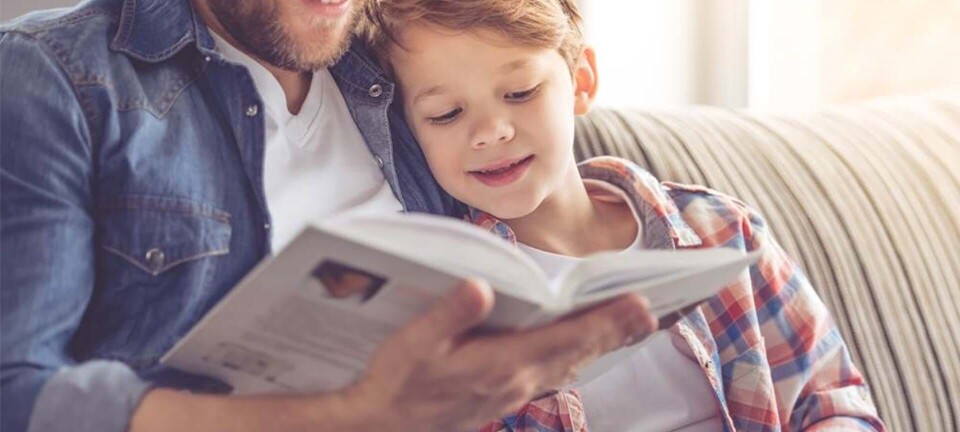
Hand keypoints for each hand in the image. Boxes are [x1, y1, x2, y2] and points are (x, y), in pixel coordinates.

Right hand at [346, 279, 657, 430]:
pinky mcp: (506, 394)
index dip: (606, 321)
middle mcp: (517, 380)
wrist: (385, 427)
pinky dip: (577, 356)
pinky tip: (584, 348)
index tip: (640, 305)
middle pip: (579, 352)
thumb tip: (480, 286)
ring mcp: (514, 392)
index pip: (566, 337)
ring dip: (603, 344)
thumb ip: (449, 314)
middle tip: (655, 310)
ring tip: (633, 324)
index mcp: (501, 363)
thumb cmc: (398, 382)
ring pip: (571, 364)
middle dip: (618, 330)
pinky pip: (555, 374)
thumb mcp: (413, 342)